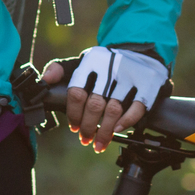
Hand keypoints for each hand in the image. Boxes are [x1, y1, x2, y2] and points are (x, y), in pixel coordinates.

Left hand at [41, 47, 163, 151]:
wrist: (141, 51)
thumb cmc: (106, 62)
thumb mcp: (83, 60)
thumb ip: (61, 69)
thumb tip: (45, 80)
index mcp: (91, 61)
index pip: (76, 92)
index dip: (73, 114)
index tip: (74, 126)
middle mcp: (110, 67)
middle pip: (94, 105)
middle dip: (88, 127)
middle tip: (85, 139)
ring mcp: (130, 76)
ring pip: (114, 110)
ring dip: (105, 131)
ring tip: (98, 143)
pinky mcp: (148, 84)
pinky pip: (137, 109)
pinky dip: (126, 122)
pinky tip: (118, 130)